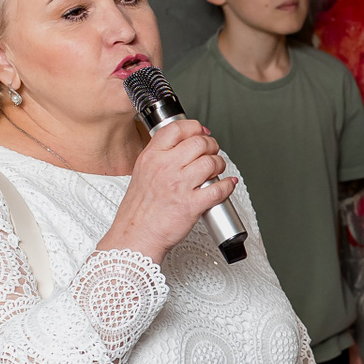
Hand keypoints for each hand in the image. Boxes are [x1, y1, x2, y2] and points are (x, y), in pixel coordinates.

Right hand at [100, 119, 234, 263]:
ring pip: (211, 163)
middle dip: (212, 146)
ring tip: (217, 170)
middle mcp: (165, 168)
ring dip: (220, 165)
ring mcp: (179, 186)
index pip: (177, 129)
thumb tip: (181, 148)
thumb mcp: (141, 174)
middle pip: (199, 143)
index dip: (194, 127)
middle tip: (212, 153)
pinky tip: (227, 185)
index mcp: (151, 157)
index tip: (202, 132)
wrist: (135, 236)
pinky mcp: (191, 205)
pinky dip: (228, 186)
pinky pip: (218, 189)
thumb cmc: (138, 211)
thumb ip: (159, 158)